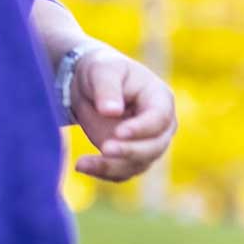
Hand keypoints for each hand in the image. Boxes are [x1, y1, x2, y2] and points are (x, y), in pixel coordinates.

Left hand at [70, 45, 176, 181]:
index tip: (118, 133)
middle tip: (104, 148)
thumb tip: (112, 111)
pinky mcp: (131, 158)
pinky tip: (82, 165)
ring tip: (82, 163)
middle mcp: (161, 125)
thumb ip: (107, 89)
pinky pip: (122, 172)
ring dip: (112, 167)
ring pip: (138, 164)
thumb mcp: (102, 71)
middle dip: (130, 151)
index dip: (142, 128)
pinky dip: (103, 172)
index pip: (159, 118)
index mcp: (160, 98)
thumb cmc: (102, 72)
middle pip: (155, 146)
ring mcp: (148, 144)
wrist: (91, 87)